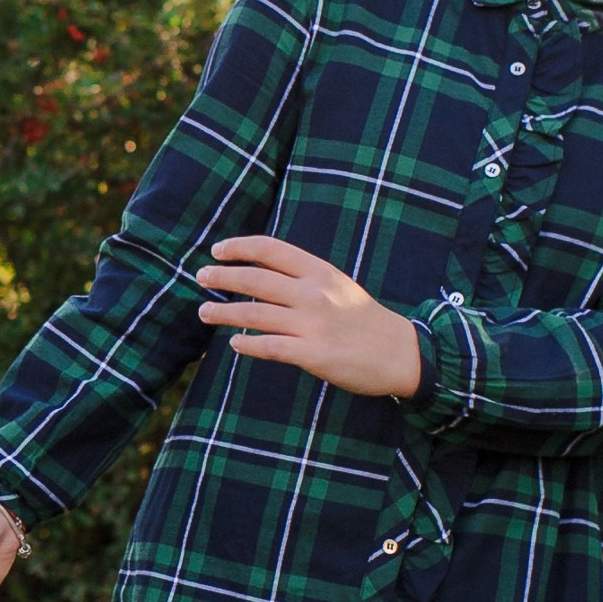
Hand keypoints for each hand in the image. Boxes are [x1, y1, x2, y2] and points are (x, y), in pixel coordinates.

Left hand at [194, 234, 421, 396]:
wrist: (401, 352)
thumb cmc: (363, 318)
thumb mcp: (337, 285)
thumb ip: (303, 278)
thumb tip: (260, 274)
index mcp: (319, 272)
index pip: (271, 249)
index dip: (240, 247)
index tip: (217, 250)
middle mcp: (313, 294)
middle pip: (255, 279)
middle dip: (222, 277)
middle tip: (201, 278)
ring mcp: (313, 324)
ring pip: (255, 313)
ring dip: (224, 312)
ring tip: (205, 312)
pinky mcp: (314, 354)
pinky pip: (270, 347)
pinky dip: (247, 344)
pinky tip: (235, 344)